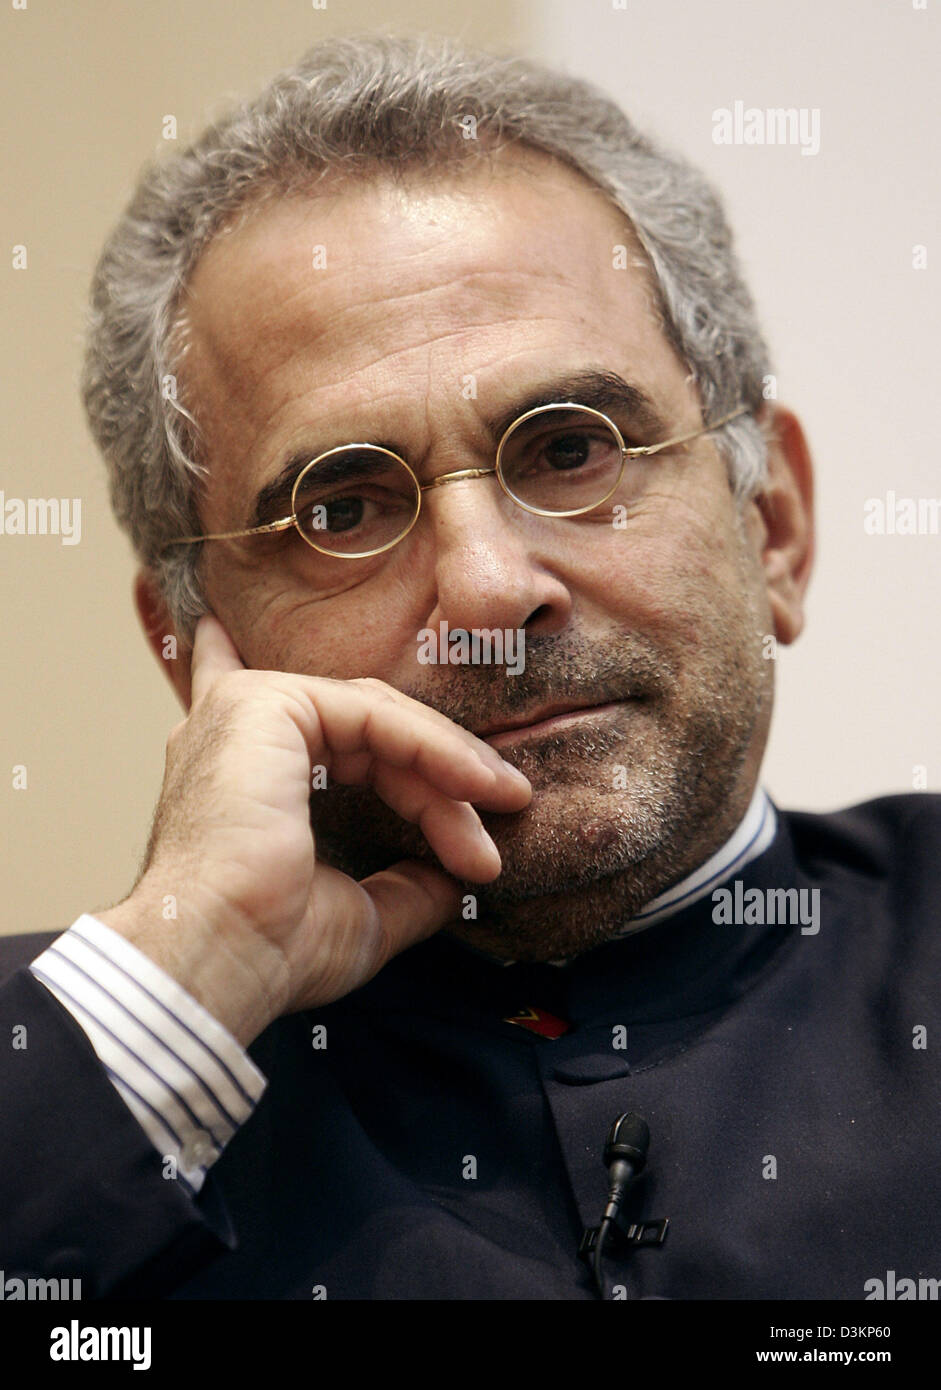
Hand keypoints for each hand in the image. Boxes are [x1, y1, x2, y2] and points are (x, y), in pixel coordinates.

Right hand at [97, 614, 530, 1044]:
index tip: (475, 801)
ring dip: (450, 764)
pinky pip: (376, 716)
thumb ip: (404, 889)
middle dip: (444, 774)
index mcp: (242, 769)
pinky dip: (433, 750)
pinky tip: (476, 788)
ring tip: (503, 806)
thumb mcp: (357, 915)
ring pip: (381, 719)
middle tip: (499, 821)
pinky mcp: (270, 704)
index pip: (324, 725)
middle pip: (373, 731)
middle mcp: (237, 731)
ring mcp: (249, 709)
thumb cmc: (267, 946)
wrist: (220, 957)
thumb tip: (453, 884)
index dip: (409, 755)